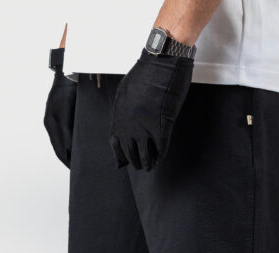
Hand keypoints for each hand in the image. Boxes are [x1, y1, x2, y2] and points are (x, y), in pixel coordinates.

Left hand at [109, 50, 193, 170]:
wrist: (162, 62)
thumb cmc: (145, 73)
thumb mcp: (125, 92)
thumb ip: (123, 111)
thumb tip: (123, 123)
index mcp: (118, 117)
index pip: (116, 146)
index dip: (121, 155)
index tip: (126, 160)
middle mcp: (129, 127)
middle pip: (131, 155)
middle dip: (136, 162)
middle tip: (142, 165)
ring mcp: (145, 129)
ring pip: (145, 157)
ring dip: (149, 163)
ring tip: (151, 164)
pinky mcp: (161, 129)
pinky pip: (161, 149)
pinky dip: (161, 153)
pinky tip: (162, 153)